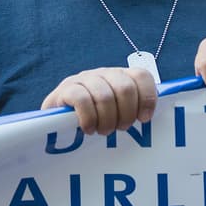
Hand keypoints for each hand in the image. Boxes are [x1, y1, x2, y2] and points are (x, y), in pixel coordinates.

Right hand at [41, 67, 157, 135]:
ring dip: (107, 120)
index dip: (147, 98)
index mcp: (121, 77)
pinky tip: (88, 129)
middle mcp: (104, 74)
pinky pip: (82, 99)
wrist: (55, 122)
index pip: (141, 76)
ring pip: (104, 96)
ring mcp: (84, 79)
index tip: (144, 119)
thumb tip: (150, 120)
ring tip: (102, 131)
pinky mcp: (65, 89)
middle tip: (119, 129)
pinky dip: (89, 118)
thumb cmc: (93, 120)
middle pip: (125, 88)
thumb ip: (133, 111)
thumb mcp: (116, 114)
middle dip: (125, 114)